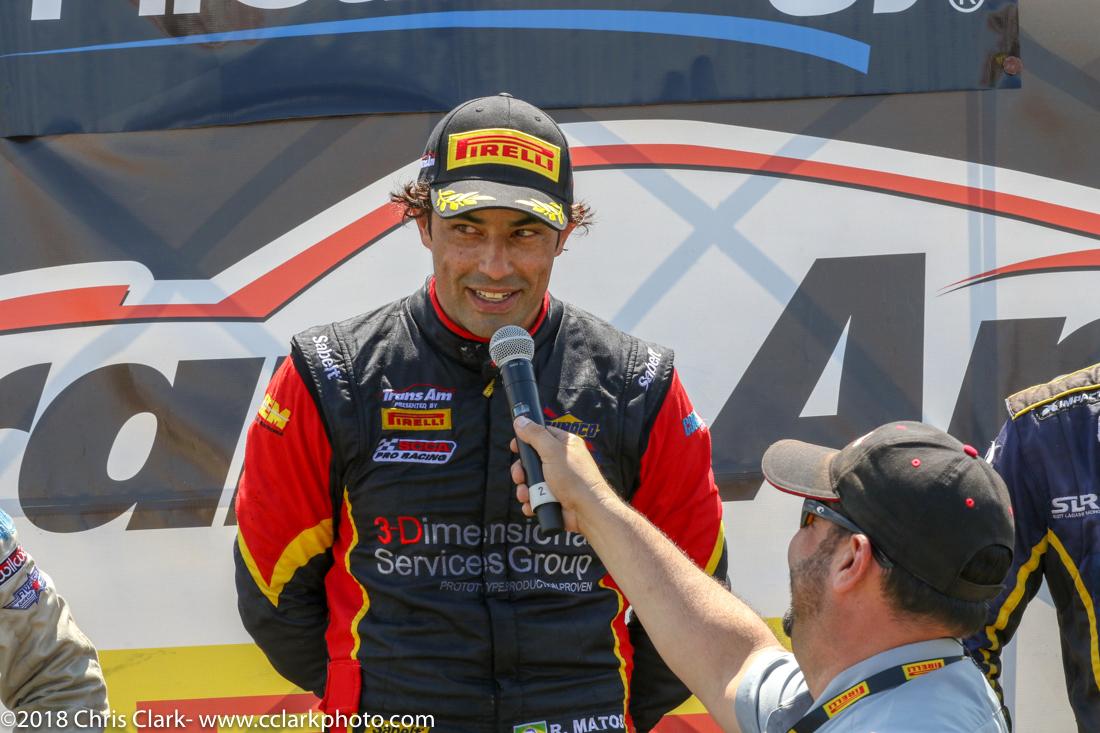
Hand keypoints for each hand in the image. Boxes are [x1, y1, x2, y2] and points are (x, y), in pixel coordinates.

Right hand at [511, 416, 615, 533]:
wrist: (587, 510)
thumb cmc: (574, 478)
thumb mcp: (552, 451)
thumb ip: (535, 435)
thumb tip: (521, 420)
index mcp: (565, 445)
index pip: (542, 435)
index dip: (526, 440)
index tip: (515, 447)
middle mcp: (561, 461)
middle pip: (532, 460)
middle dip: (522, 470)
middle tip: (519, 476)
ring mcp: (558, 480)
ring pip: (531, 480)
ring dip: (524, 488)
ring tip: (525, 495)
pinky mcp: (554, 497)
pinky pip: (535, 497)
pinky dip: (530, 501)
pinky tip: (530, 504)